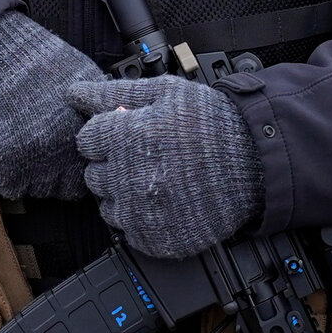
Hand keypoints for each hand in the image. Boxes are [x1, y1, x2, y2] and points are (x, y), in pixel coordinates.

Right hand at [0, 11, 102, 199]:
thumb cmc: (39, 61)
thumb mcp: (84, 79)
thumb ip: (97, 110)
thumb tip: (108, 127)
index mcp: (86, 131)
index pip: (93, 171)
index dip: (82, 165)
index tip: (72, 158)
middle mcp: (64, 150)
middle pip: (66, 188)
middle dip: (58, 175)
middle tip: (46, 154)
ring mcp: (34, 160)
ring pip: (38, 190)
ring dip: (33, 177)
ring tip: (25, 148)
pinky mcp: (4, 164)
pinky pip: (11, 188)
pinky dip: (8, 175)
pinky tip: (7, 150)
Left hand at [69, 75, 263, 259]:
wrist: (257, 162)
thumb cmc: (213, 124)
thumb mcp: (166, 93)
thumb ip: (115, 93)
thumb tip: (75, 93)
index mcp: (130, 137)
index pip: (87, 139)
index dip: (106, 134)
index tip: (128, 134)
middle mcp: (131, 178)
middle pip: (93, 174)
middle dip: (113, 163)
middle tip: (147, 156)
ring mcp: (144, 213)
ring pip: (107, 206)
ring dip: (124, 193)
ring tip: (158, 178)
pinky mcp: (157, 239)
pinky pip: (128, 232)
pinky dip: (141, 219)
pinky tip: (166, 201)